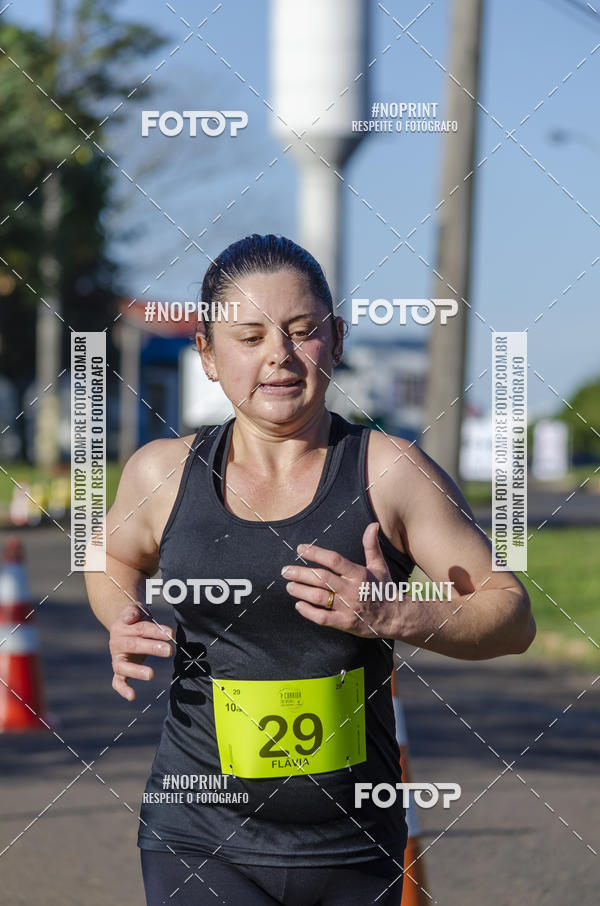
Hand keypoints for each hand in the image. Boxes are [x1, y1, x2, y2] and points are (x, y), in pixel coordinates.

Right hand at [109, 603, 173, 700]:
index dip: (155, 631)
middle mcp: (116, 643)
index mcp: (120, 627)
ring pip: (123, 666)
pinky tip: (132, 696)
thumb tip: (130, 617)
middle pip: (134, 646)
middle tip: (169, 650)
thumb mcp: (135, 609)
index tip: (171, 634)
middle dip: (152, 648)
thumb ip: (133, 611)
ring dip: (137, 671)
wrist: (124, 626)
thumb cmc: (135, 618)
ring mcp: (116, 658)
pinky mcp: (119, 670)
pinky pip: (117, 681)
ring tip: (151, 674)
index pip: (140, 629)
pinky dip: (123, 689)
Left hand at [281, 523, 394, 638]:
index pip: (334, 560)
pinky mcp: (345, 623)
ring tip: (289, 586)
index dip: (316, 553)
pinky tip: (299, 605)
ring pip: (319, 598)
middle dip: (301, 573)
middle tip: (285, 570)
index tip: (301, 548)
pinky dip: (308, 612)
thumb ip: (371, 546)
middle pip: (322, 579)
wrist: (395, 617)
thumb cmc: (384, 589)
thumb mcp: (379, 566)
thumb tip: (372, 525)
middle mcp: (352, 590)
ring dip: (301, 591)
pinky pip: (323, 618)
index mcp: (359, 574)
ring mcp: (348, 608)